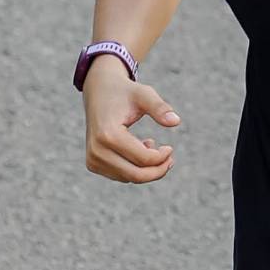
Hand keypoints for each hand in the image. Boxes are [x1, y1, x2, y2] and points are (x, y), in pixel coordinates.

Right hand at [84, 61, 181, 182]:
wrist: (98, 92)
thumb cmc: (125, 93)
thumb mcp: (144, 95)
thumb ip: (159, 107)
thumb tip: (176, 121)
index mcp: (108, 134)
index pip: (143, 159)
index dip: (162, 157)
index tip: (170, 148)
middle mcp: (97, 150)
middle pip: (136, 175)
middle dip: (158, 170)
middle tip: (170, 159)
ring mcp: (93, 159)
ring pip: (129, 178)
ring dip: (146, 168)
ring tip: (150, 145)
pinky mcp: (92, 163)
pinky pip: (121, 176)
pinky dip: (135, 168)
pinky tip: (139, 149)